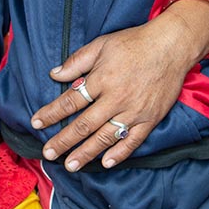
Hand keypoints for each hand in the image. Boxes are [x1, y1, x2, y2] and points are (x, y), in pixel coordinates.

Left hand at [30, 11, 201, 170]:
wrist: (171, 46)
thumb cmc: (134, 42)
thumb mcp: (101, 45)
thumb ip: (77, 61)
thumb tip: (54, 74)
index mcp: (101, 79)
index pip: (70, 101)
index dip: (51, 113)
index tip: (36, 122)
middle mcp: (116, 98)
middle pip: (84, 125)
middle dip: (63, 140)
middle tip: (48, 153)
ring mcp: (134, 111)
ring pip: (105, 138)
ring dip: (86, 153)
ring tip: (71, 165)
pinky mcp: (150, 119)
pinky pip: (132, 141)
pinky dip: (119, 153)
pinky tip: (105, 162)